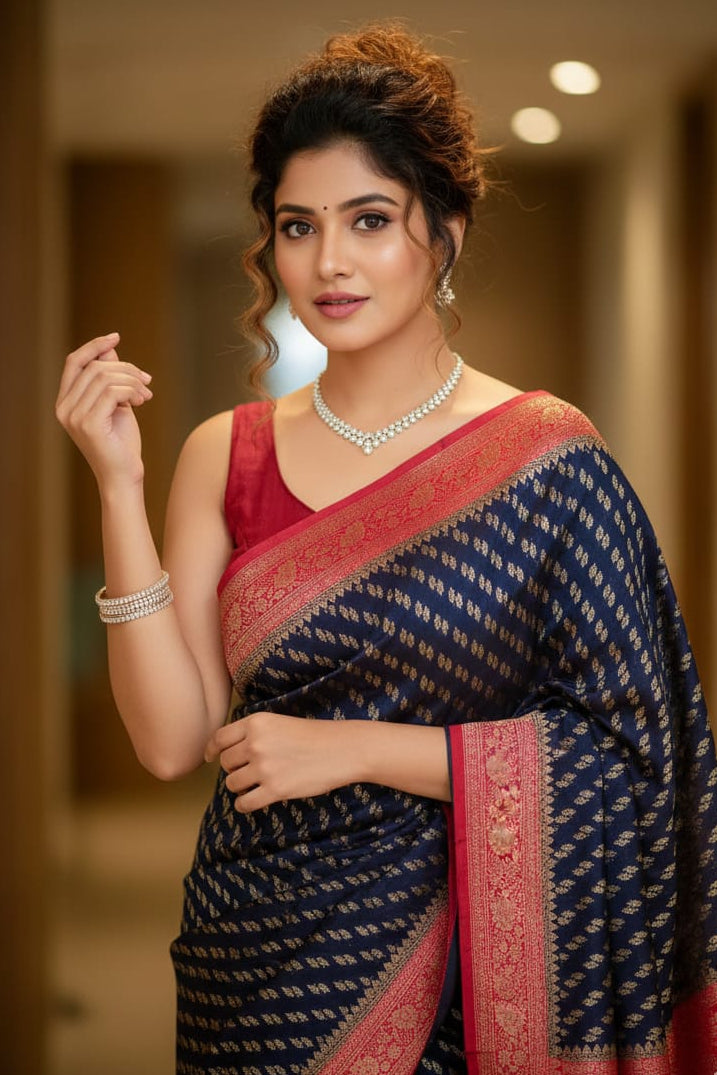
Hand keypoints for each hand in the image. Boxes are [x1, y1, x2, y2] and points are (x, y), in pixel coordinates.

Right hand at [55, 333, 152, 489]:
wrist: (124, 476)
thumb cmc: (122, 443)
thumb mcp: (116, 404)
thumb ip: (110, 379)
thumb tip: (110, 350)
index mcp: (66, 402)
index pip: (74, 362)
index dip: (94, 346)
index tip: (115, 337)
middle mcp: (64, 408)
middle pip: (95, 367)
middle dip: (126, 369)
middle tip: (146, 381)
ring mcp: (74, 416)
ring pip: (106, 377)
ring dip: (133, 381)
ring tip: (147, 394)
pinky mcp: (89, 424)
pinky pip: (114, 392)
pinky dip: (133, 391)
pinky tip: (142, 400)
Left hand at [204, 712, 354, 811]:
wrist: (343, 749)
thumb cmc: (314, 736)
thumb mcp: (279, 722)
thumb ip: (254, 733)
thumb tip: (229, 753)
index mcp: (257, 723)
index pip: (219, 738)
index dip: (211, 750)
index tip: (209, 758)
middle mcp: (256, 743)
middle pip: (226, 763)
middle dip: (234, 768)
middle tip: (250, 770)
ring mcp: (264, 767)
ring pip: (233, 784)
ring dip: (241, 787)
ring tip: (257, 784)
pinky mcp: (275, 789)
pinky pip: (244, 803)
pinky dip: (245, 804)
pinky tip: (253, 801)